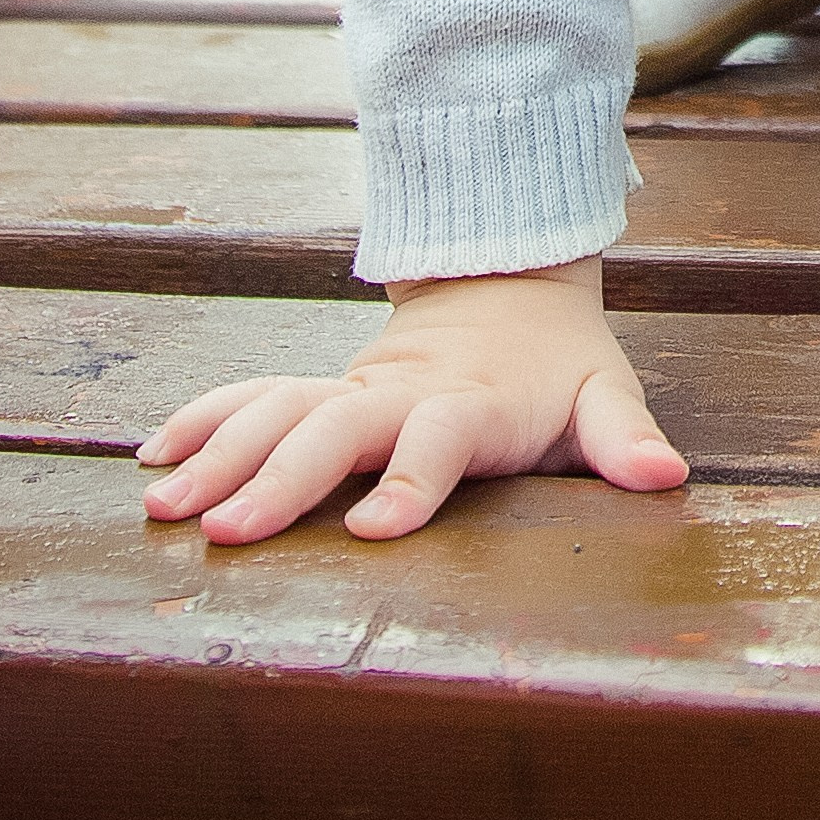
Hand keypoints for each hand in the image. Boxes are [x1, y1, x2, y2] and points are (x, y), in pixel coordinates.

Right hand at [138, 262, 687, 544]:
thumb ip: (625, 438)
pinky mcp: (324, 390)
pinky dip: (203, 420)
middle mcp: (400, 391)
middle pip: (333, 428)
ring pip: (276, 410)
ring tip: (162, 506)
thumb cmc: (558, 364)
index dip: (411, 480)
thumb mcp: (604, 394)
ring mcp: (353, 387)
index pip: (438, 438)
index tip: (373, 530)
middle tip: (225, 534)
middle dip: (280, 479)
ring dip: (219, 453)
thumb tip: (667, 477)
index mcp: (471, 400)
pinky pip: (253, 398)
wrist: (509, 285)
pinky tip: (152, 460)